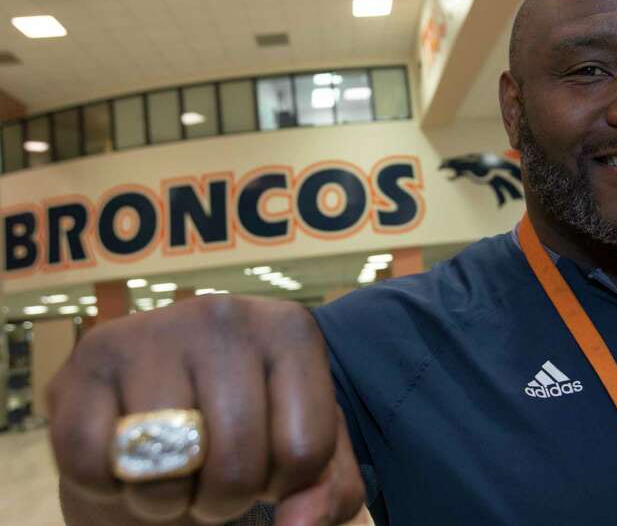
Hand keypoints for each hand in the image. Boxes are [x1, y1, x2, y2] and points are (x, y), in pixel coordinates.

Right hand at [47, 295, 364, 524]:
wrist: (168, 384)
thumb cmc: (251, 420)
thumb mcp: (306, 446)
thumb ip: (328, 488)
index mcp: (290, 331)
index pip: (305, 450)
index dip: (286, 484)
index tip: (272, 464)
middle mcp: (225, 316)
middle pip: (236, 464)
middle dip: (225, 498)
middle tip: (217, 478)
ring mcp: (152, 331)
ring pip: (164, 467)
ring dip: (167, 497)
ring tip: (177, 468)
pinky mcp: (90, 358)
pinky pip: (92, 460)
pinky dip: (106, 484)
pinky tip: (127, 456)